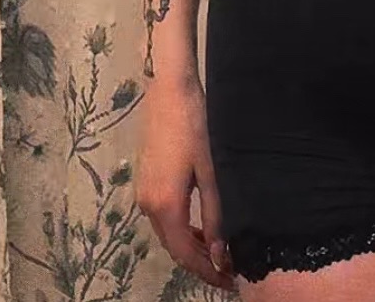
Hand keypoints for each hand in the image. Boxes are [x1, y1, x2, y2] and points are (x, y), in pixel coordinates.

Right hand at [135, 78, 237, 292]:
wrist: (169, 91)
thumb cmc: (195, 126)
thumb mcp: (211, 171)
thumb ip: (215, 214)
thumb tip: (221, 254)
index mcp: (165, 206)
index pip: (185, 254)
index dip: (207, 272)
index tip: (230, 281)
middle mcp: (148, 206)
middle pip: (175, 248)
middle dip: (201, 263)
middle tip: (230, 270)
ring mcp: (144, 194)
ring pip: (169, 234)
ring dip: (192, 247)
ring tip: (221, 252)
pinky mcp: (146, 182)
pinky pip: (165, 218)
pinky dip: (183, 229)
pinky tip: (202, 227)